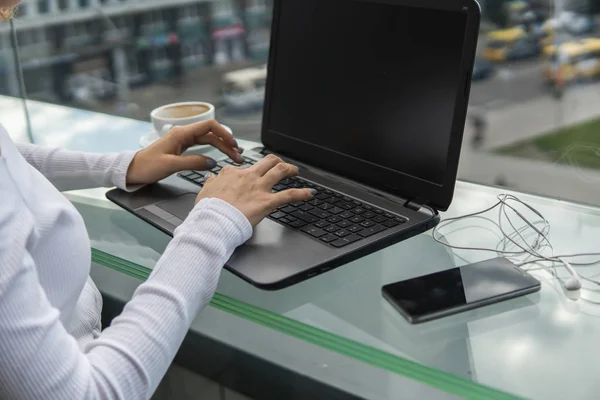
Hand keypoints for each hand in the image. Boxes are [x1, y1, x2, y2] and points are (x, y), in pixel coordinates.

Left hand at [126, 120, 242, 184]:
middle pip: (212, 133)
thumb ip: (193, 162)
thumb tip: (213, 162)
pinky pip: (202, 145)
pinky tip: (220, 156)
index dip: (224, 133)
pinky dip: (213, 150)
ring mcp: (183, 140)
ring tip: (233, 157)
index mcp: (181, 133)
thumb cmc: (147, 166)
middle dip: (227, 143)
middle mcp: (183, 134)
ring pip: (208, 140)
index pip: (209, 126)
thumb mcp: (171, 165)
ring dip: (222, 147)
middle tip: (238, 156)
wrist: (132, 170)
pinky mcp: (182, 147)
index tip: (233, 145)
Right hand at [196, 154, 314, 226]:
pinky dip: (302, 193)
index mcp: (232, 174)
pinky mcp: (267, 201)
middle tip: (281, 165)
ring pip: (280, 170)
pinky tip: (310, 193)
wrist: (213, 221)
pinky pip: (289, 195)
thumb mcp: (204, 192)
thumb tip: (211, 179)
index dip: (250, 171)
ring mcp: (259, 188)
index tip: (252, 176)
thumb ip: (210, 184)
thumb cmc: (208, 210)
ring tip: (295, 171)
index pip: (244, 167)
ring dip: (290, 169)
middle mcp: (248, 177)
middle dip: (277, 161)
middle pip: (267, 161)